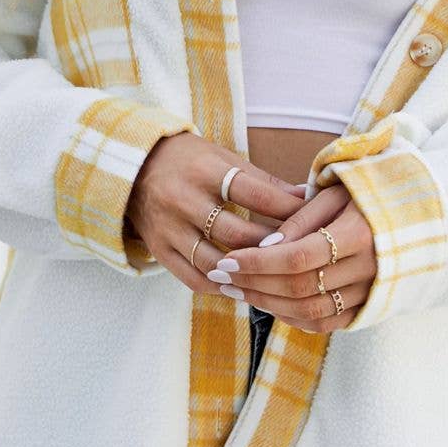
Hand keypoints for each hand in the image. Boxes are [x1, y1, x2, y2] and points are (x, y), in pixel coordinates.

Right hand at [126, 132, 309, 295]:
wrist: (133, 166)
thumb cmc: (190, 161)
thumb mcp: (224, 158)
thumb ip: (264, 182)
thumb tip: (307, 198)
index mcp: (205, 170)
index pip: (255, 193)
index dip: (288, 208)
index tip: (314, 219)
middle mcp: (183, 199)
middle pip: (237, 232)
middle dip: (273, 246)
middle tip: (301, 255)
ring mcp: (168, 228)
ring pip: (214, 261)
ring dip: (248, 272)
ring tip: (276, 278)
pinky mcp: (159, 249)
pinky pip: (192, 277)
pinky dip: (220, 286)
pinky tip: (243, 288)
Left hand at [204, 182, 376, 333]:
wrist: (418, 214)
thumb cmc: (368, 193)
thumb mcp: (336, 191)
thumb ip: (301, 217)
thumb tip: (264, 245)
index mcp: (360, 234)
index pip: (297, 257)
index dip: (258, 262)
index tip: (227, 259)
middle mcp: (369, 269)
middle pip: (299, 287)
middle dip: (254, 284)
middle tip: (221, 276)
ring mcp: (371, 292)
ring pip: (310, 310)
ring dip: (267, 304)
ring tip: (236, 290)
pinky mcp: (370, 307)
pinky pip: (327, 322)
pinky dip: (294, 318)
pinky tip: (268, 304)